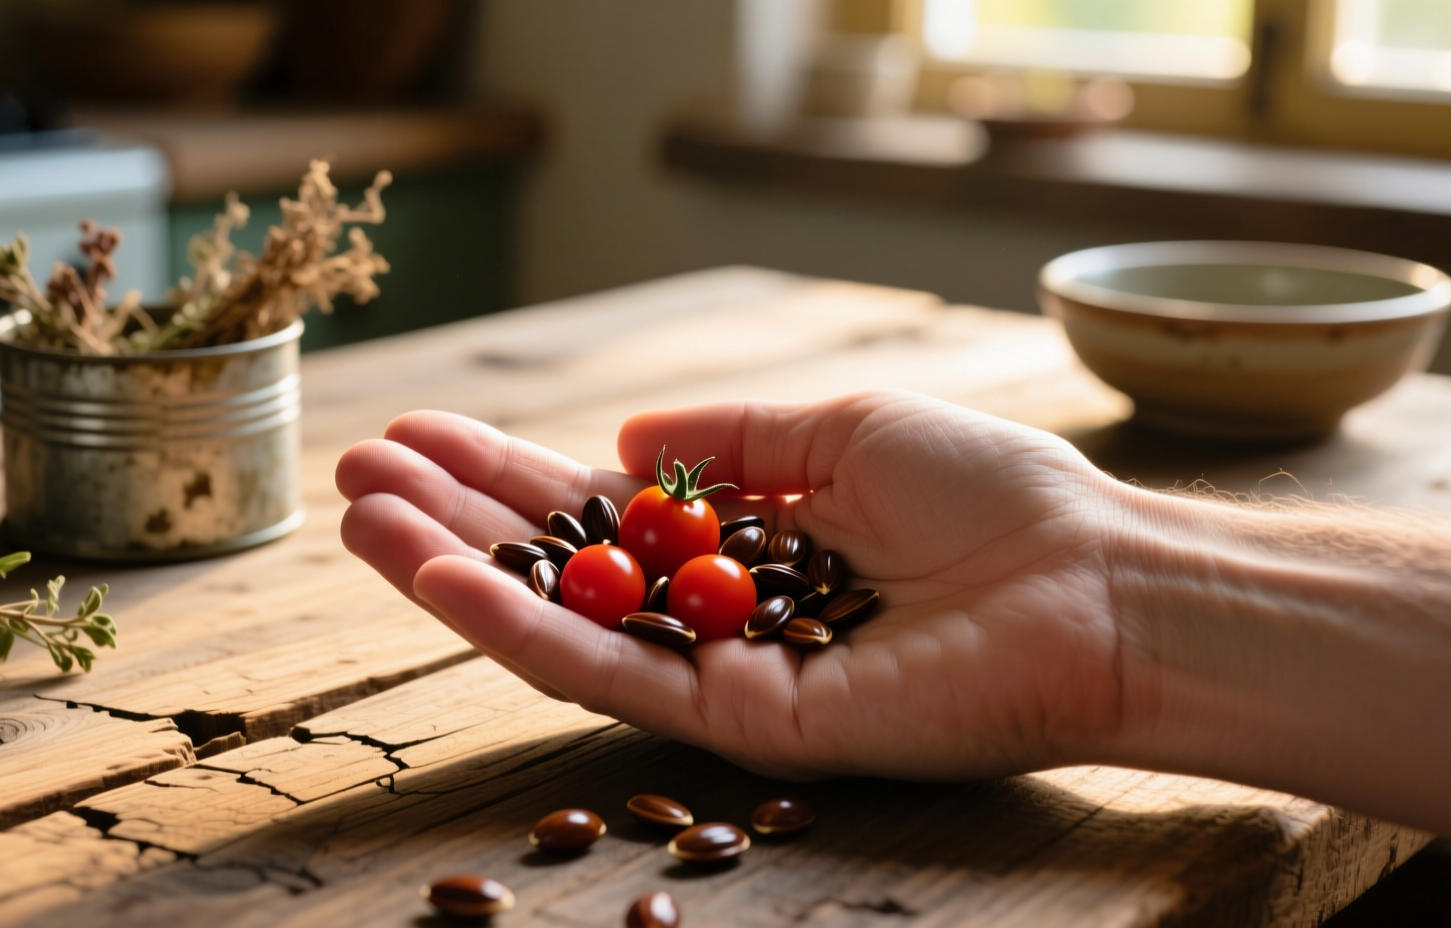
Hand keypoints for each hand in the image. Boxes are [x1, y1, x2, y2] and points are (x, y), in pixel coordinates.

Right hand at [336, 391, 1143, 780]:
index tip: (421, 434)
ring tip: (360, 517)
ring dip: (452, 575)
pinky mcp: (742, 723)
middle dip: (453, 523)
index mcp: (742, 548)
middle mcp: (717, 616)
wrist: (1095, 585)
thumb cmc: (995, 498)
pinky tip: (443, 579)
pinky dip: (522, 627)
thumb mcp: (842, 429)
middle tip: (355, 473)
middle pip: (559, 570)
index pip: (598, 509)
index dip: (506, 473)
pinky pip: (615, 675)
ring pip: (561, 629)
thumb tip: (624, 432)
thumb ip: (730, 437)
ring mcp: (721, 675)